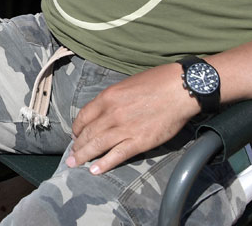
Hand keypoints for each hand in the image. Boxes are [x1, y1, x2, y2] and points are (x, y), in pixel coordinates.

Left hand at [67, 63, 198, 174]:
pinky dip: (104, 164)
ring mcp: (124, 128)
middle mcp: (112, 113)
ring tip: (75, 164)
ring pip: (97, 145)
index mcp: (107, 97)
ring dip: (84, 156)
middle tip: (71, 155)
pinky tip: (95, 170)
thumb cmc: (157, 82)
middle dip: (77, 146)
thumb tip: (105, 110)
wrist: (179, 89)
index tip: (75, 135)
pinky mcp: (139, 141)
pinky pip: (117, 155)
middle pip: (88, 133)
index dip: (77, 128)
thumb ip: (113, 98)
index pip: (84, 115)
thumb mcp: (127, 84)